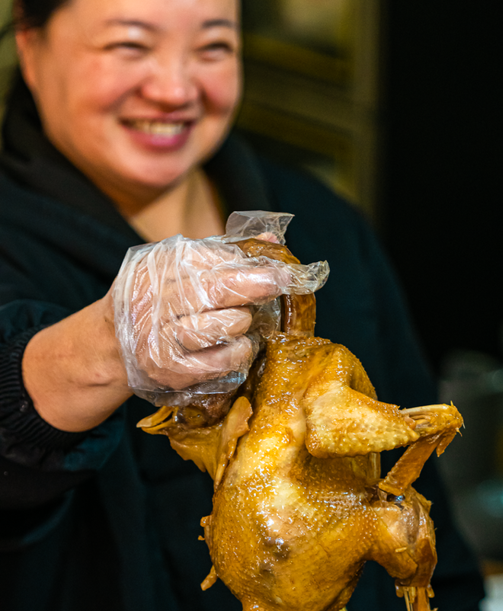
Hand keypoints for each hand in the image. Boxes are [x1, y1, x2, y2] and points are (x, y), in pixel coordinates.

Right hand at [112, 234, 322, 393]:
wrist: (112, 344)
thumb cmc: (158, 300)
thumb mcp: (178, 267)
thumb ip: (223, 253)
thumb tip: (274, 239)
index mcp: (156, 266)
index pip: (211, 258)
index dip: (249, 263)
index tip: (280, 267)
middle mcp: (153, 300)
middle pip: (218, 290)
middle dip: (259, 285)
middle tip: (283, 282)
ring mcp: (159, 338)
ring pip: (225, 326)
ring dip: (243, 322)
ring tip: (240, 320)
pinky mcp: (169, 371)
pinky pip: (222, 360)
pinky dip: (238, 352)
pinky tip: (236, 345)